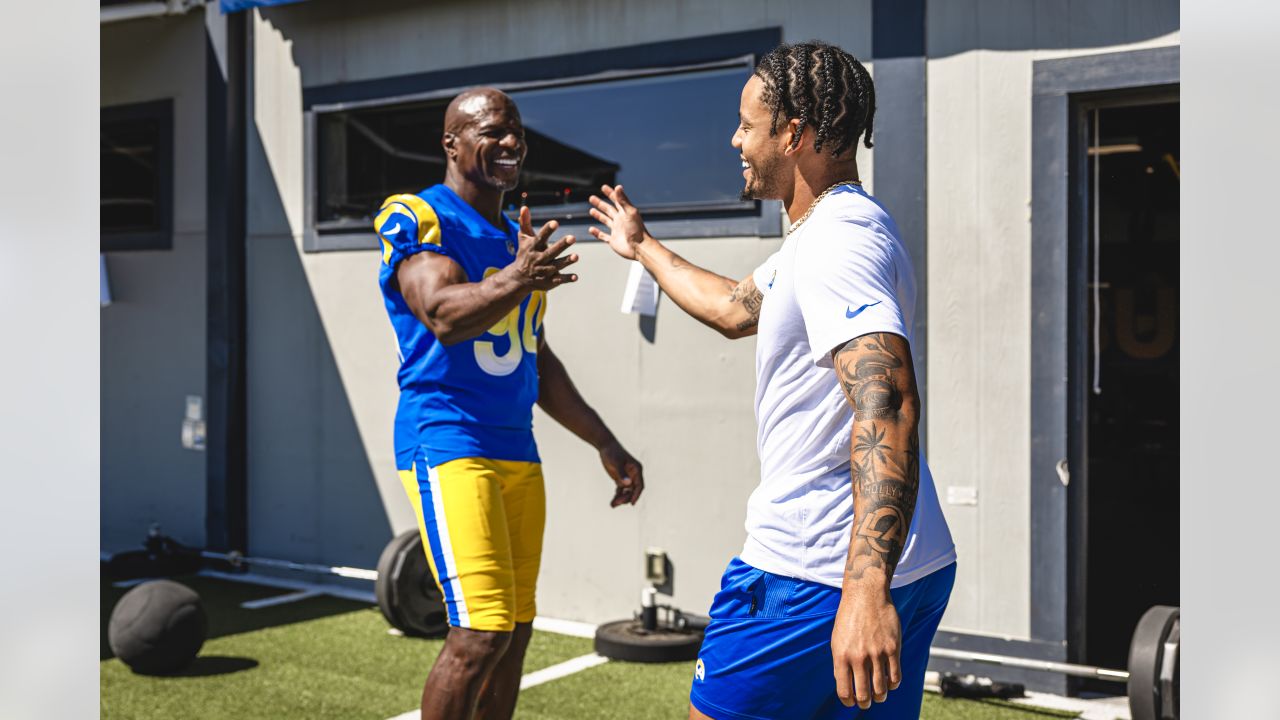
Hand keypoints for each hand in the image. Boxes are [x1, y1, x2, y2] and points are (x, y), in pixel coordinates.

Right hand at [511, 206, 578, 289]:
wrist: (519, 278)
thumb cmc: (525, 253)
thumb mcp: (524, 238)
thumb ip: (525, 223)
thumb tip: (524, 206)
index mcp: (533, 247)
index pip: (540, 238)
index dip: (547, 230)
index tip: (555, 222)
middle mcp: (538, 259)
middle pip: (550, 252)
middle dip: (561, 246)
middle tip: (572, 237)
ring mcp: (544, 271)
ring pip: (556, 266)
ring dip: (566, 262)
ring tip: (576, 256)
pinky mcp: (549, 281)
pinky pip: (559, 280)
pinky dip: (567, 279)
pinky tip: (576, 277)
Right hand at [587, 184, 649, 259]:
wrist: (639, 248)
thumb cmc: (637, 230)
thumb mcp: (629, 212)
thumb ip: (623, 200)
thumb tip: (618, 186)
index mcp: (624, 213)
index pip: (616, 200)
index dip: (610, 193)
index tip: (603, 187)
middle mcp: (620, 220)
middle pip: (608, 210)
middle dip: (600, 204)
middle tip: (591, 198)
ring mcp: (616, 230)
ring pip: (605, 221)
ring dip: (598, 215)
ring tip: (591, 210)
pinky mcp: (613, 240)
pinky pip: (603, 236)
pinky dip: (597, 233)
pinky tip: (591, 229)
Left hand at [597, 438, 643, 506]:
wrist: (605, 446)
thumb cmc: (612, 452)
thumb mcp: (616, 462)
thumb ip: (621, 473)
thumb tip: (628, 484)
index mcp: (637, 469)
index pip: (639, 485)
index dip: (636, 495)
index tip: (632, 503)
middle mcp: (634, 474)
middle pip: (633, 490)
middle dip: (626, 498)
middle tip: (616, 503)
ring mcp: (627, 477)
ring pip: (627, 492)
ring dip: (621, 499)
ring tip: (612, 505)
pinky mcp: (620, 478)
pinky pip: (621, 490)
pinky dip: (617, 496)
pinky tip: (612, 502)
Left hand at [831, 592, 901, 709]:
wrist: (866, 595)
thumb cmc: (849, 618)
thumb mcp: (837, 640)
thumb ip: (841, 663)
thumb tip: (846, 686)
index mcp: (841, 656)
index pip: (844, 691)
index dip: (848, 702)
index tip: (851, 703)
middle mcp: (859, 657)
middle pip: (863, 695)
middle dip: (865, 703)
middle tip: (866, 703)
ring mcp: (877, 653)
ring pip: (881, 689)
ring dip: (880, 696)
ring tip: (879, 696)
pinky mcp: (893, 648)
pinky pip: (895, 676)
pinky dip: (893, 684)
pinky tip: (890, 683)